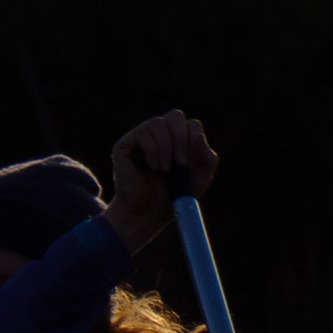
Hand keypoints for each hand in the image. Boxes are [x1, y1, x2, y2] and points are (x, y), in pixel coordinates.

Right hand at [105, 108, 215, 251]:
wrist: (145, 216)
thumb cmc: (170, 198)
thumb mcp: (197, 181)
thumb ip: (206, 161)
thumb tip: (199, 137)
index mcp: (178, 141)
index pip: (191, 125)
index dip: (193, 141)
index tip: (190, 165)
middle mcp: (159, 136)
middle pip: (175, 116)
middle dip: (181, 139)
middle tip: (181, 164)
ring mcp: (141, 138)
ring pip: (157, 122)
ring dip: (165, 147)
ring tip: (164, 170)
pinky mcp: (125, 145)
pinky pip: (143, 132)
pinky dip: (152, 150)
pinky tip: (152, 167)